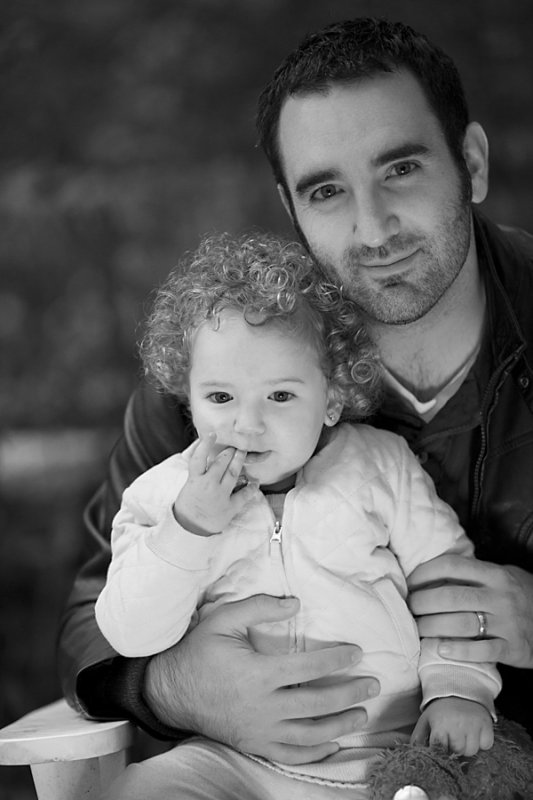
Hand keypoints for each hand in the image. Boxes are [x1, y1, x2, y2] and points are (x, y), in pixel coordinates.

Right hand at [143, 594, 379, 763]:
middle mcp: (262, 706)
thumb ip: (260, 607)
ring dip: (340, 725)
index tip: (356, 653)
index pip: (308, 668)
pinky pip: (289, 755)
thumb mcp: (224, 619)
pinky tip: (332, 744)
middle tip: (373, 685)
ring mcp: (258, 730)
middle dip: (349, 695)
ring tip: (361, 714)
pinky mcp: (253, 744)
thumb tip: (295, 603)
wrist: (170, 691)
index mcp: (257, 674)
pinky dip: (314, 753)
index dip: (336, 660)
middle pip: (316, 705)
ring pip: (309, 734)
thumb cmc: (199, 651)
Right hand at [174, 433, 257, 534]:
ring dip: (239, 461)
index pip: (199, 458)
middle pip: (221, 462)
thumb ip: (198, 472)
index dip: (205, 444)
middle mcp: (208, 485)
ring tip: (243, 453)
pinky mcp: (229, 507)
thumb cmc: (188, 505)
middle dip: (229, 452)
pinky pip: (243, 495)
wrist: (190, 529)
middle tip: (235, 445)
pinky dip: (251, 488)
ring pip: (233, 473)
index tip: (212, 434)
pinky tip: (255, 482)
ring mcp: (220, 496)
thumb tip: (206, 457)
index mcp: (195, 480)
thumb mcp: (188, 485)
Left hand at [407, 554, 532, 667]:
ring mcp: (508, 623)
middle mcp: (501, 596)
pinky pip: (484, 650)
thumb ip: (473, 573)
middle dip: (423, 602)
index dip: (425, 573)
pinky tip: (441, 649)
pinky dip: (460, 651)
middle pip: (452, 596)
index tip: (410, 582)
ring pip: (463, 624)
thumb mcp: (502, 576)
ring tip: (417, 629)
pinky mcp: (514, 648)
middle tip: (409, 608)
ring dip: (433, 627)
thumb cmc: (519, 595)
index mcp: (495, 574)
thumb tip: (429, 572)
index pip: (452, 566)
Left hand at [410, 697, 493, 755]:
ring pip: (472, 751)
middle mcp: (458, 724)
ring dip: (468, 746)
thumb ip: (418, 738)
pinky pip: (486, 744)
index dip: (442, 751)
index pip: (441, 749)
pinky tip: (474, 731)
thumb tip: (414, 754)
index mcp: (440, 724)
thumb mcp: (426, 720)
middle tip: (453, 736)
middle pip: (458, 752)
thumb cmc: (441, 710)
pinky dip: (482, 741)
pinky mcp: (487, 724)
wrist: (459, 689)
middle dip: (455, 748)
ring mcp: (474, 725)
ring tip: (463, 732)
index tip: (442, 747)